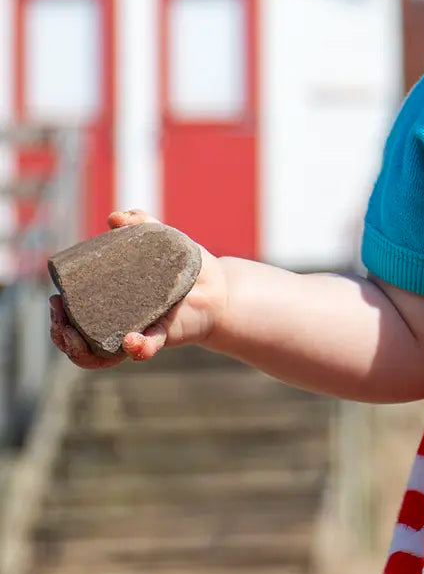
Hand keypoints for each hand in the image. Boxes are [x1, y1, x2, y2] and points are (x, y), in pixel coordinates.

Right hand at [49, 209, 228, 366]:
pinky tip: (129, 342)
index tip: (56, 302)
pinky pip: (146, 347)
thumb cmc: (181, 264)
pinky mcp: (163, 335)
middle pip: (78, 340)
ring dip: (82, 350)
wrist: (217, 284)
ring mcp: (139, 330)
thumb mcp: (160, 239)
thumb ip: (140, 224)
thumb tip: (116, 219)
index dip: (59, 316)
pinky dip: (137, 347)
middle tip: (61, 319)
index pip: (73, 316)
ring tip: (76, 338)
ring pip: (101, 354)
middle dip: (61, 334)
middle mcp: (119, 322)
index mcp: (109, 301)